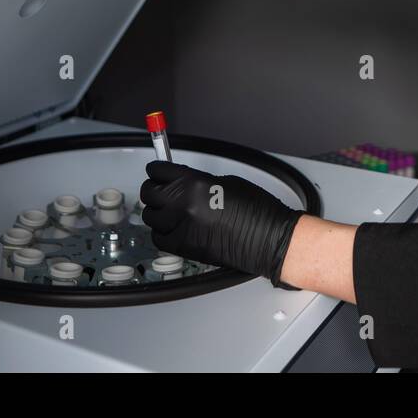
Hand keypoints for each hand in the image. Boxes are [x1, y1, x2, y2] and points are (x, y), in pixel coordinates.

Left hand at [139, 161, 304, 286]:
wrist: (268, 239)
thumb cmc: (257, 211)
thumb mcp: (225, 182)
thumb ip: (197, 181)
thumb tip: (182, 183)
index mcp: (194, 183)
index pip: (158, 171)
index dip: (156, 170)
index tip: (156, 172)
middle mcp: (184, 205)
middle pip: (148, 193)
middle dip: (153, 189)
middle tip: (160, 189)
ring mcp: (182, 228)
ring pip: (150, 217)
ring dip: (157, 212)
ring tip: (167, 211)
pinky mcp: (184, 248)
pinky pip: (159, 239)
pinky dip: (162, 233)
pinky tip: (171, 229)